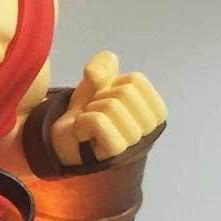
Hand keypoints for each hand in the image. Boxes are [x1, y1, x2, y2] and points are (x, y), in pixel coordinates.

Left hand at [51, 52, 166, 165]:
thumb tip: (94, 74)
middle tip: (95, 112)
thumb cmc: (90, 110)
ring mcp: (133, 146)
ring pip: (112, 106)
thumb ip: (104, 64)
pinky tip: (82, 132)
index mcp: (153, 112)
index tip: (106, 98)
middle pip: (126, 92)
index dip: (113, 83)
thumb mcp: (99, 78)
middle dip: (101, 96)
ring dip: (91, 109)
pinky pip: (99, 121)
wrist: (67, 139)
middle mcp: (149, 132)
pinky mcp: (113, 156)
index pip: (136, 80)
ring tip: (89, 123)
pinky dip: (83, 120)